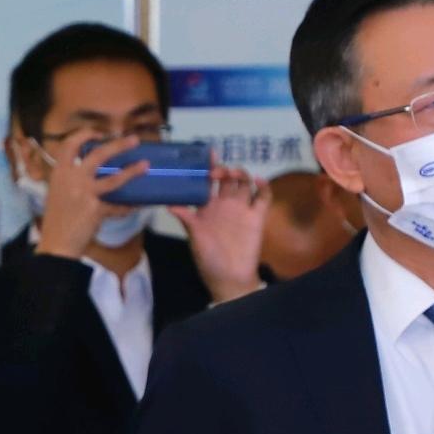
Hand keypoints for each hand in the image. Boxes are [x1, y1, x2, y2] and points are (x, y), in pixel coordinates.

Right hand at [32, 133, 148, 260]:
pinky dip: (128, 206)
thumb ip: (70, 180)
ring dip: (132, 171)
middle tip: (134, 140)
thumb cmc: (56, 220)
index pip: (69, 145)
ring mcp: (85, 194)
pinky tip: (139, 205)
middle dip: (118, 145)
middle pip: (98, 155)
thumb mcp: (57, 193)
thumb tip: (88, 172)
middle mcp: (72, 179)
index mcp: (59, 173)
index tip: (98, 133)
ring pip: (114, 178)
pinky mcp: (96, 210)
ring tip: (146, 165)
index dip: (84, 134)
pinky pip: (118, 206)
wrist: (56, 244)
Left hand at [175, 166, 270, 302]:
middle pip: (227, 178)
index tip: (207, 155)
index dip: (208, 167)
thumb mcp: (194, 237)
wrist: (229, 278)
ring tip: (234, 174)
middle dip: (223, 169)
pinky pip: (263, 197)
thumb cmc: (208, 258)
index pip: (208, 181)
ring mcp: (242, 209)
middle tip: (217, 172)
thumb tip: (169, 204)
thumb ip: (186, 218)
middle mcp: (225, 204)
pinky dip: (263, 186)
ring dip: (241, 173)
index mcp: (208, 206)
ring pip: (244, 183)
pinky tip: (257, 181)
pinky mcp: (257, 216)